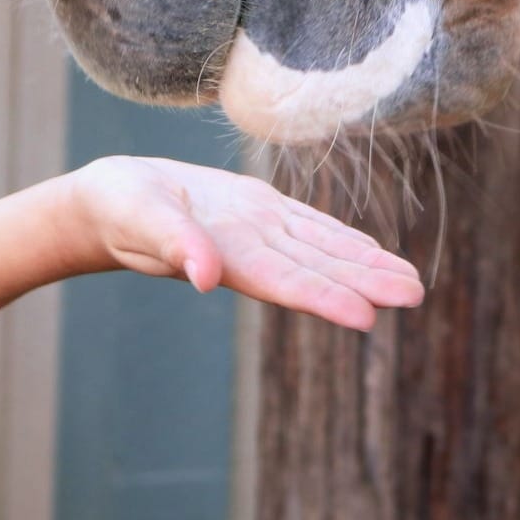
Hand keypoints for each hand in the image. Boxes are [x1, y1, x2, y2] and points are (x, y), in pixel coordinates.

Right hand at [62, 156, 424, 330]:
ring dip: (365, 266)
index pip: (284, 282)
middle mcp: (250, 250)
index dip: (325, 297)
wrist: (105, 202)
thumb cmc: (115, 208)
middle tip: (414, 297)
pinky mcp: (254, 210)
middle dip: (365, 285)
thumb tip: (205, 277)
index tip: (366, 317)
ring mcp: (256, 231)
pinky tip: (370, 252)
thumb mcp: (139, 218)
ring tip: (410, 283)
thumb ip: (173, 244)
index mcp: (226, 257)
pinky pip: (307, 227)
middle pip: (316, 270)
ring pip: (321, 250)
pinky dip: (341, 240)